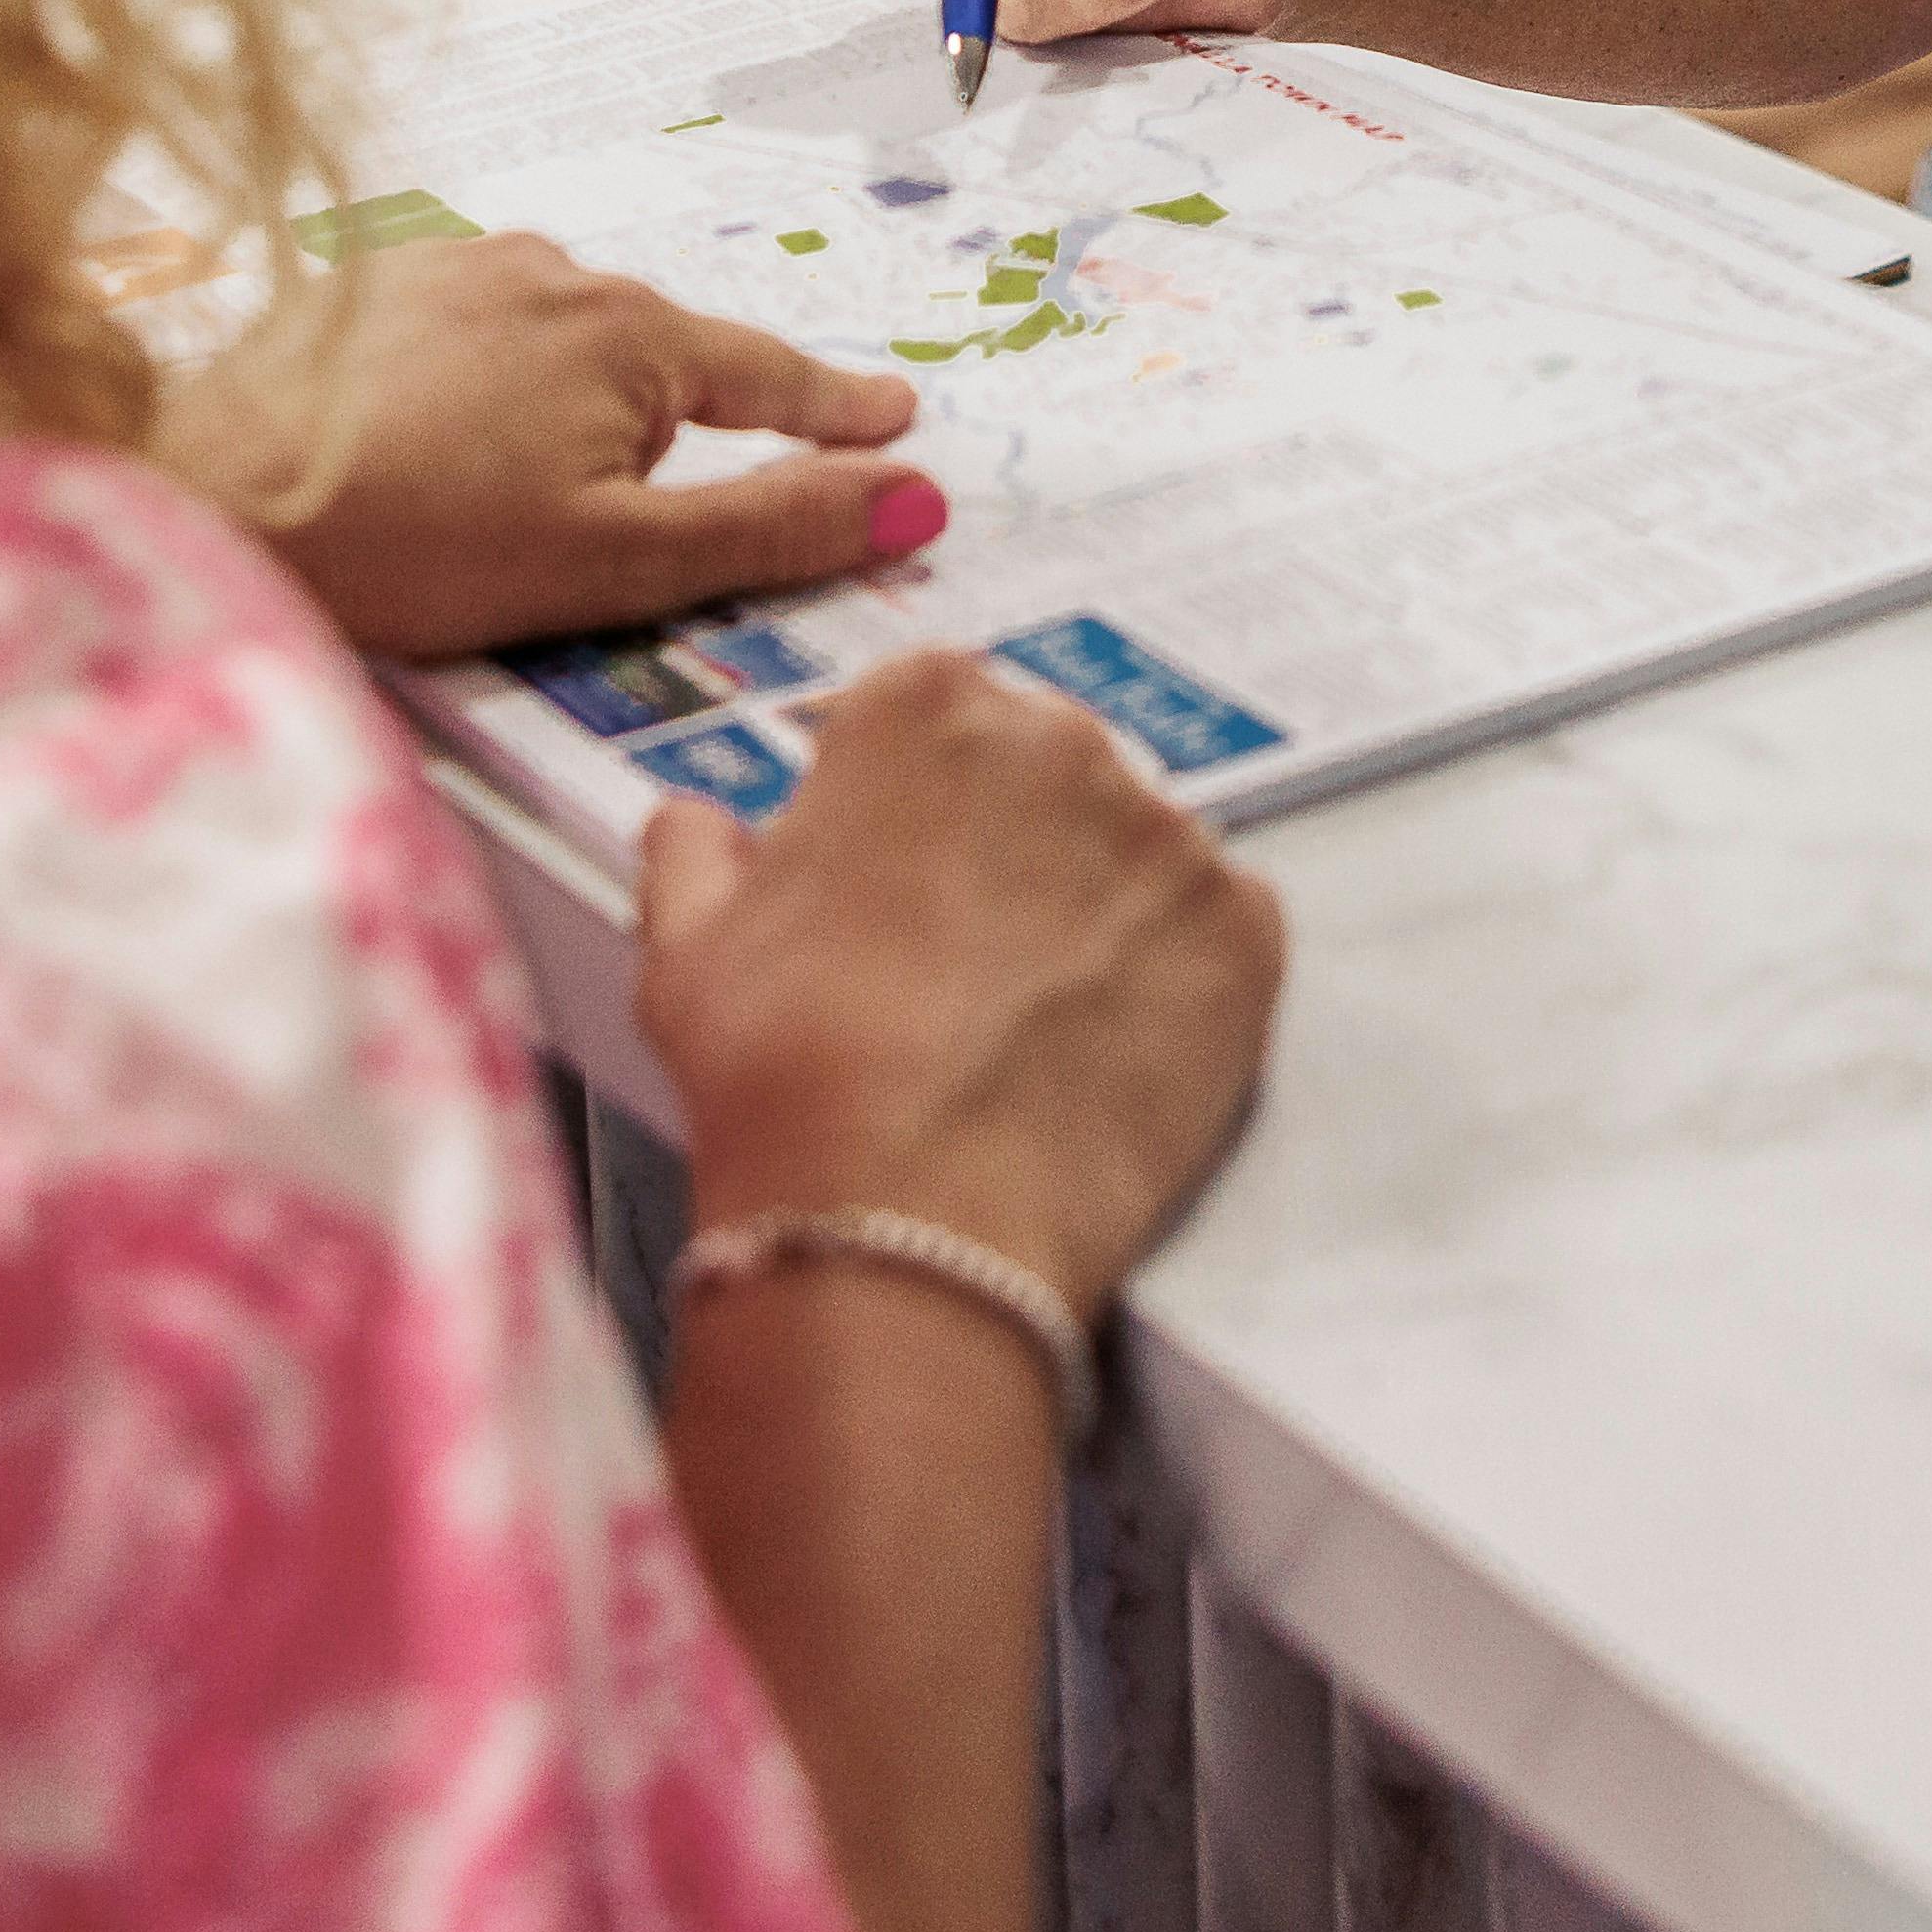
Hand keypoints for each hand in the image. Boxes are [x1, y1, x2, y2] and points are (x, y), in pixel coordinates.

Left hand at [172, 233, 939, 661]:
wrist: (203, 507)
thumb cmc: (406, 548)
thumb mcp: (617, 563)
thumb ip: (772, 527)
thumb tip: (910, 497)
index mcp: (622, 331)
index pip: (763, 373)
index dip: (833, 408)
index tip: (892, 413)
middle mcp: (544, 269)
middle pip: (653, 361)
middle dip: (665, 428)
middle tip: (623, 519)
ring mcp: (446, 266)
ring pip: (554, 343)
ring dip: (560, 406)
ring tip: (493, 502)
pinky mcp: (362, 286)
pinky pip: (465, 333)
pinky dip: (475, 386)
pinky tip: (425, 452)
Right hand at [632, 653, 1283, 1315]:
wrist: (908, 1223)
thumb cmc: (788, 1077)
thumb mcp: (687, 942)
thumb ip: (698, 850)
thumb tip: (701, 829)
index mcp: (925, 708)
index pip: (928, 714)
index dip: (903, 804)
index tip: (892, 871)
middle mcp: (1061, 740)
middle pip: (1042, 773)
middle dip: (1009, 848)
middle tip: (959, 961)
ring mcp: (1168, 836)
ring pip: (1133, 855)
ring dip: (1095, 912)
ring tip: (1030, 1023)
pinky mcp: (1244, 935)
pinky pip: (1213, 936)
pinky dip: (1172, 983)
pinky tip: (1102, 1052)